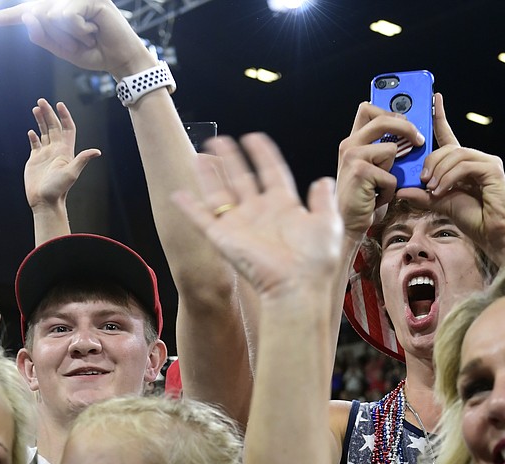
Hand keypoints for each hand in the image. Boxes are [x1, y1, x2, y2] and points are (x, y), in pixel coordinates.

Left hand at [0, 0, 157, 78]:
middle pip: (38, 14)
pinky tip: (93, 31)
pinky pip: (67, 16)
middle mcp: (66, 0)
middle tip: (82, 42)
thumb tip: (28, 17)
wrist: (119, 59)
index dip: (8, 17)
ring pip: (51, 15)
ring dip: (68, 35)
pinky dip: (78, 31)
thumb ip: (43, 37)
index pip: (29, 13)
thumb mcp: (63, 50)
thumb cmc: (95, 53)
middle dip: (55, 36)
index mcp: (57, 12)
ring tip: (88, 37)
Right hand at [25, 99, 100, 209]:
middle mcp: (56, 150)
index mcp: (65, 151)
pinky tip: (31, 131)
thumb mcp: (71, 173)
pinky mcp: (35, 160)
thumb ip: (82, 160)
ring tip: (35, 109)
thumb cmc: (58, 190)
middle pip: (53, 127)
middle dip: (48, 113)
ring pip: (44, 133)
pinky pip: (35, 145)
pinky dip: (33, 137)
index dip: (64, 116)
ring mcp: (46, 155)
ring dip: (40, 121)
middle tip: (41, 101)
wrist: (45, 201)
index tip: (59, 104)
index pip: (67, 128)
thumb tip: (96, 151)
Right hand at [172, 134, 341, 299]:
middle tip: (219, 140)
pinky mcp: (224, 238)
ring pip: (220, 194)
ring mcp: (240, 226)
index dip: (263, 155)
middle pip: (242, 180)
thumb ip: (323, 200)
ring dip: (210, 175)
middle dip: (231, 159)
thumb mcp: (328, 222)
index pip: (271, 173)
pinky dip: (189, 208)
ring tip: (200, 155)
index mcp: (284, 207)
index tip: (254, 138)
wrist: (297, 285)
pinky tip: (177, 194)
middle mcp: (260, 214)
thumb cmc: (315, 260)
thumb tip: (322, 181)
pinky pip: (202, 219)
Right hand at [335, 102, 422, 237]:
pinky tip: (377, 197)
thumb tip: (412, 135)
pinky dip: (390, 190)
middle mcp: (348, 145)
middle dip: (406, 127)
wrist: (349, 224)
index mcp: (352, 141)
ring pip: (390, 150)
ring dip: (394, 171)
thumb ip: (385, 149)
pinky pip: (391, 175)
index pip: (368, 109)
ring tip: (382, 185)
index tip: (409, 114)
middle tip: (419, 140)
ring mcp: (352, 157)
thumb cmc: (366, 197)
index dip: (390, 108)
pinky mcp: (359, 172)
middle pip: (382, 119)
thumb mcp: (375, 168)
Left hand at [394, 94, 504, 253]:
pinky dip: (449, 177)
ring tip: (432, 189)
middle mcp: (475, 159)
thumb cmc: (474, 220)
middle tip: (423, 181)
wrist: (495, 235)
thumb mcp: (441, 205)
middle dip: (431, 161)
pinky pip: (465, 165)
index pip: (449, 136)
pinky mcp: (492, 169)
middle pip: (447, 147)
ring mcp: (486, 162)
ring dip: (439, 171)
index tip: (434, 100)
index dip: (440, 117)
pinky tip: (442, 190)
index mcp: (463, 165)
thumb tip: (402, 190)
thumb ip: (423, 196)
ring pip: (455, 154)